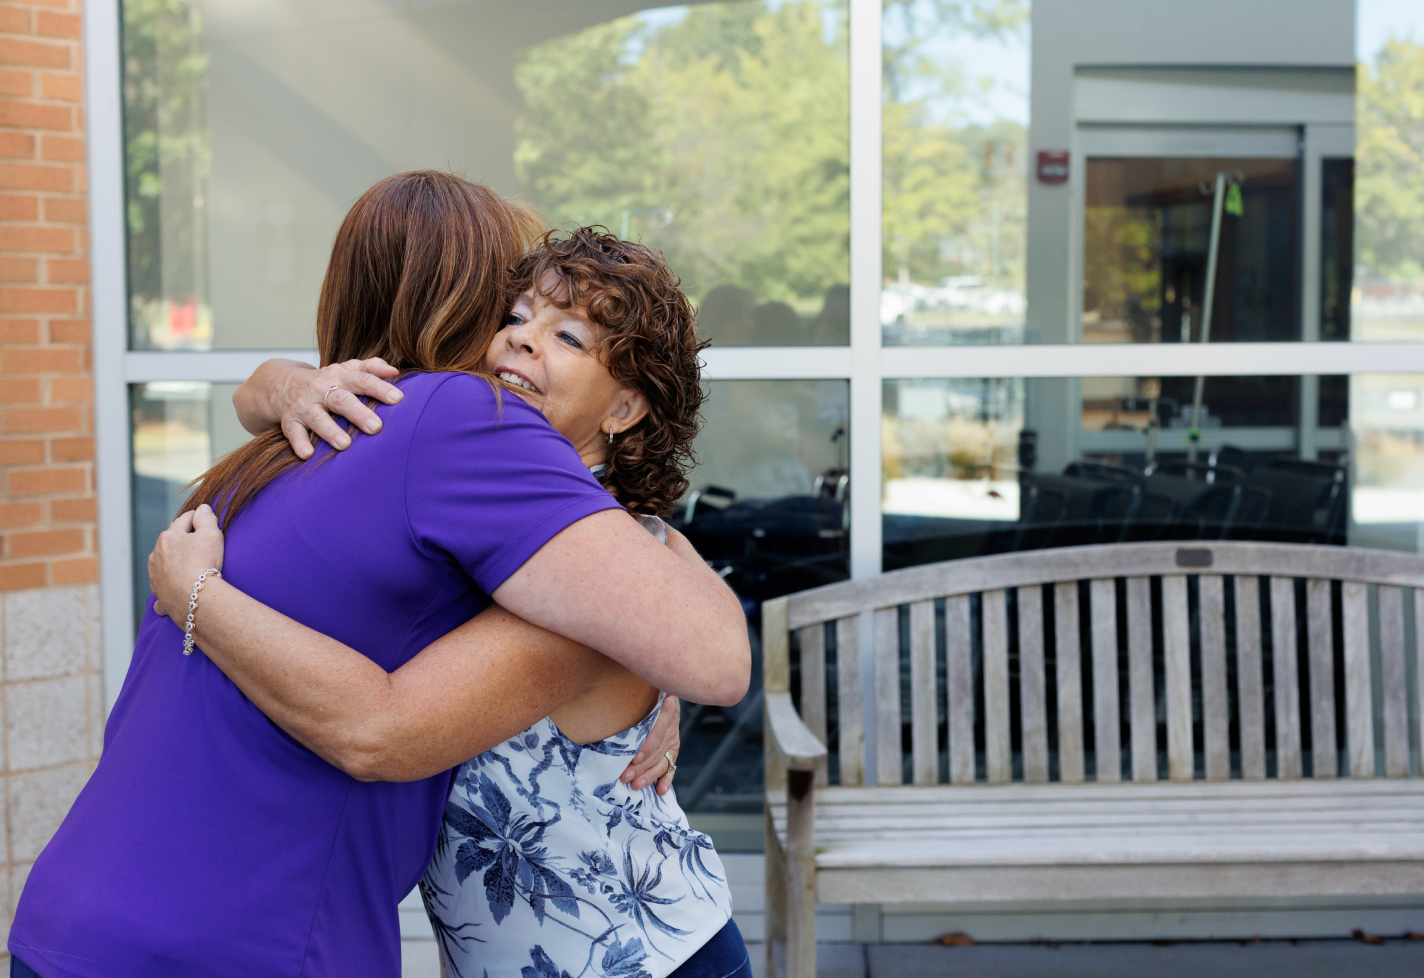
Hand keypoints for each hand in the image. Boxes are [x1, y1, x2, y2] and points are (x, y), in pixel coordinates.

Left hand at [149, 504, 225, 622]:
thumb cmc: (204, 563)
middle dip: (182, 540)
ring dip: (171, 563)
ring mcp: (155, 576)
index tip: (203, 517)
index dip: (195, 517)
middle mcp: (156, 555)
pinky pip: (161, 589)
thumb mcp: (211, 534)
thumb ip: (206, 518)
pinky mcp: (159, 594)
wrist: (195, 597)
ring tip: (186, 567)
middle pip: (171, 542)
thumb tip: (202, 508)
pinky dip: (166, 589)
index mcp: (168, 537)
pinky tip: (172, 592)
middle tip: (198, 542)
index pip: (183, 521)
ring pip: (162, 564)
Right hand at [268, 358, 402, 459]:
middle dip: (358, 413)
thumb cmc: (326, 380)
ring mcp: (304, 405)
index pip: (362, 380)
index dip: (379, 388)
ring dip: (330, 430)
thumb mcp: (346, 369)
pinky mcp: (290, 421)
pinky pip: (293, 432)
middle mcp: (321, 389)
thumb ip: (371, 368)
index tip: (397, 398)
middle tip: (376, 427)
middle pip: (341, 399)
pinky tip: (308, 454)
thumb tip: (394, 371)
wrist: (281, 384)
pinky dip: (299, 443)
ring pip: (317, 417)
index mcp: (340, 376)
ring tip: (345, 444)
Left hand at [622, 696, 679, 793]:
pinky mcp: (672, 750)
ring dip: (649, 776)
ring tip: (635, 785)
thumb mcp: (651, 685)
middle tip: (625, 776)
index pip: (659, 732)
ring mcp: (672, 741)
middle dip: (641, 767)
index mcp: (667, 712)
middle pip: (657, 752)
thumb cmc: (650, 688)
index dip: (648, 747)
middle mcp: (672, 728)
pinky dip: (666, 780)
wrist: (665, 690)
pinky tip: (660, 791)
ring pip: (662, 762)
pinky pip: (671, 767)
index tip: (635, 758)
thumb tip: (651, 687)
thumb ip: (651, 687)